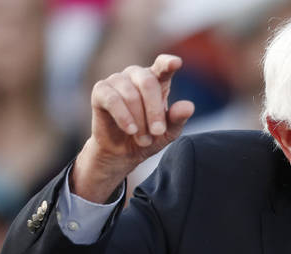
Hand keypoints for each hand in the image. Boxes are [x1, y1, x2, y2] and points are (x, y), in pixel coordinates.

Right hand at [72, 54, 194, 201]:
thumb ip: (177, 119)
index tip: (176, 63)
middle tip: (158, 132)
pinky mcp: (100, 90)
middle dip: (155, 111)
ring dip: (140, 121)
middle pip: (148, 83)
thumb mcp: (167, 132)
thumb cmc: (148, 137)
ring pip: (131, 95)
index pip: (162, 66)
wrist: (122, 153)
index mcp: (156, 80)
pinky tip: (130, 130)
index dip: (168, 64)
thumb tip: (189, 106)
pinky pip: (112, 99)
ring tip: (144, 139)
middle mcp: (136, 75)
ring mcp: (117, 80)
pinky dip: (123, 117)